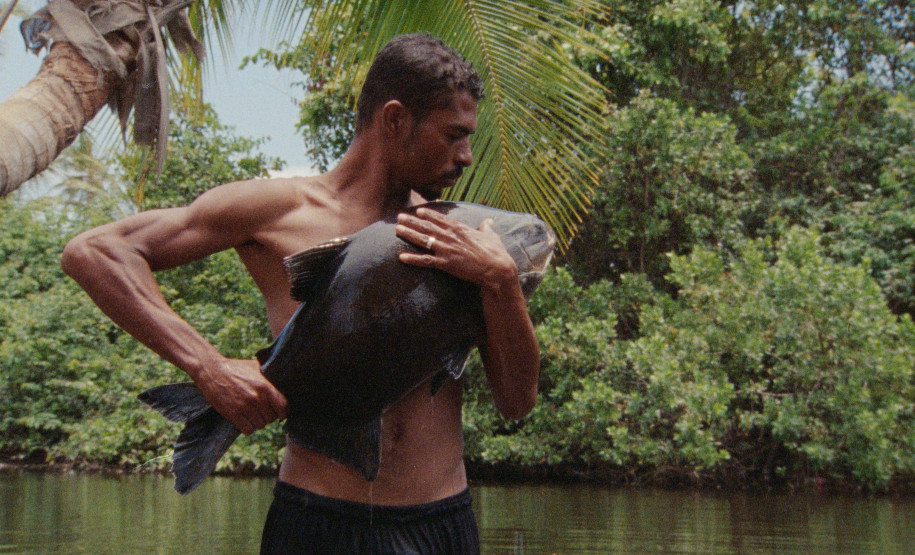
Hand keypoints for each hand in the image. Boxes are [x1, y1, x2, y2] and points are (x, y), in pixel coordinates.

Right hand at [195, 358, 287, 434]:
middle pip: (271, 418)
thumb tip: (284, 380)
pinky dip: (247, 427)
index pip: (283, 407)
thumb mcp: (257, 367)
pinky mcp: (233, 414)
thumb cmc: (236, 368)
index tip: (279, 411)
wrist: (212, 371)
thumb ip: (270, 376)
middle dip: (268, 416)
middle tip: (261, 410)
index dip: (282, 411)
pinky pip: (248, 430)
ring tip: (252, 414)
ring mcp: (244, 407)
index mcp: (265, 386)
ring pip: (260, 425)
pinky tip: (244, 419)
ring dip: (257, 422)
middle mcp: (257, 398)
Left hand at [395, 207, 517, 290]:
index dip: (428, 214)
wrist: (496, 268)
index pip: (441, 219)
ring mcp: (447, 250)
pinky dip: (413, 259)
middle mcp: (451, 237)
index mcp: (460, 229)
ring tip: (397, 229)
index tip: (418, 211)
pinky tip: (401, 257)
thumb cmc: (496, 252)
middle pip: (428, 227)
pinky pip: (426, 260)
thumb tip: (488, 221)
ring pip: (423, 240)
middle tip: (399, 216)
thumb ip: (486, 227)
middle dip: (412, 221)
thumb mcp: (492, 235)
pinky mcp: (446, 264)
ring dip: (409, 234)